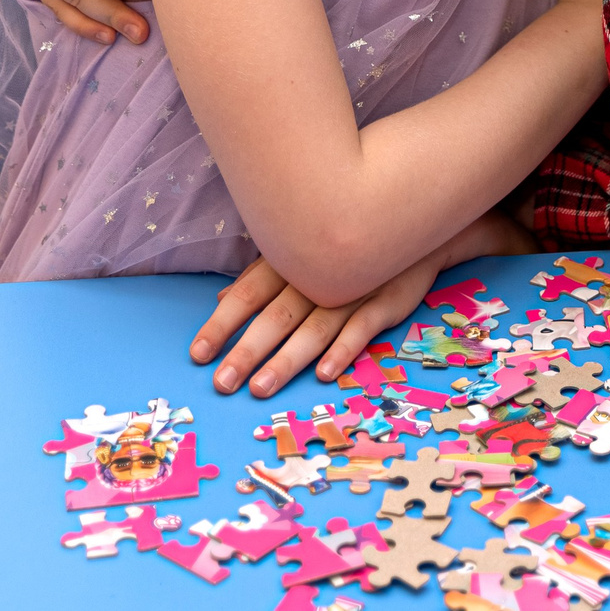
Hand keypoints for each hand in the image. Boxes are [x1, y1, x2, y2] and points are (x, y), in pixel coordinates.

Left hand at [190, 253, 441, 398]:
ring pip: (315, 327)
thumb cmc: (344, 244)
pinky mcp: (386, 300)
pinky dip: (343, 349)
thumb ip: (260, 276)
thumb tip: (221, 299)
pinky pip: (363, 327)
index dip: (222, 323)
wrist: (411, 223)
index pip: (248, 294)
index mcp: (291, 260)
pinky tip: (324, 372)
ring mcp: (354, 288)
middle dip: (247, 350)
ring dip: (287, 358)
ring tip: (260, 387)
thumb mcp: (298, 252)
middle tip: (222, 383)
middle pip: (276, 316)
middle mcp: (318, 274)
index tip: (198, 353)